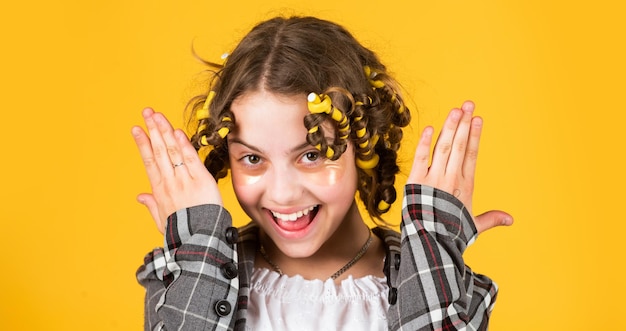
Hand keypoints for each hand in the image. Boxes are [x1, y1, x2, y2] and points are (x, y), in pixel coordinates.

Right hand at [132, 108, 221, 233]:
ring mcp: (184, 180)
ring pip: (172, 151)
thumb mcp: (161, 220)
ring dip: (164, 131)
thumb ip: (151, 205)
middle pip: (159, 150)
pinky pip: (190, 159)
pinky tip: (177, 131)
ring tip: (157, 115)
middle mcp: (169, 182)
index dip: (142, 143)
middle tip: (147, 112)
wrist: (199, 240)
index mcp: (159, 190)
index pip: (149, 161)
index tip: (136, 128)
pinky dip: (184, 145)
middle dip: (152, 129)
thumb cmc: (182, 232)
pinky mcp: (201, 180)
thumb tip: (140, 196)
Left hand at [407, 101, 512, 233]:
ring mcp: (434, 178)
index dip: (474, 135)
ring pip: (443, 147)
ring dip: (450, 127)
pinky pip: (421, 158)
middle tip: (468, 104)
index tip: (478, 118)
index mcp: (465, 185)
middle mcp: (451, 178)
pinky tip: (430, 127)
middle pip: (458, 145)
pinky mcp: (416, 181)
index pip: (471, 154)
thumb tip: (511, 220)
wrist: (431, 242)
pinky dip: (425, 142)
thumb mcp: (474, 226)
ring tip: (456, 110)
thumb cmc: (452, 234)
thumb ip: (491, 219)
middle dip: (464, 124)